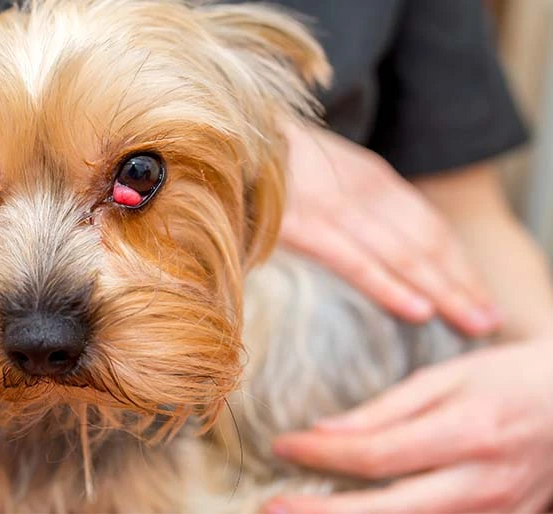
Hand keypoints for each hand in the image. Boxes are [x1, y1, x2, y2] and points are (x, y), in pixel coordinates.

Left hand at [264, 340, 552, 513]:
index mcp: (466, 433)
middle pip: (387, 512)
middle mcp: (481, 483)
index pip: (376, 455)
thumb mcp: (447, 377)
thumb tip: (323, 431)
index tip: (282, 446)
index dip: (321, 456)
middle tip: (271, 506)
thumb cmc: (508, 379)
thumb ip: (386, 409)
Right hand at [279, 122, 500, 335]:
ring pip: (405, 254)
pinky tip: (419, 310)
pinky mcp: (305, 224)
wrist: (221, 129)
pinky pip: (357, 261)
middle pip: (427, 243)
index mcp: (370, 177)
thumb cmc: (263, 163)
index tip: (478, 295)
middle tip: (489, 323)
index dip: (457, 262)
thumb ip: (345, 206)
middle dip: (462, 284)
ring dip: (445, 292)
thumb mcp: (318, 175)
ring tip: (473, 324)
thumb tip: (366, 245)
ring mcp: (335, 205)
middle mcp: (363, 189)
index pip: (429, 225)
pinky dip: (392, 286)